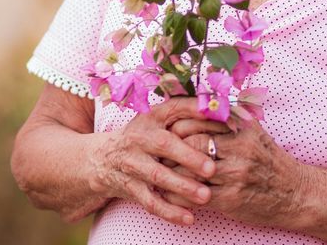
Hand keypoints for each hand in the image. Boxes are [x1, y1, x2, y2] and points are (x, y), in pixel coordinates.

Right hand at [89, 97, 217, 225]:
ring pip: (157, 176)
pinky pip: (150, 201)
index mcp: (151, 118)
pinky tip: (188, 218)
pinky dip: (169, 211)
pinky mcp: (131, 187)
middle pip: (164, 145)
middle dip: (188, 157)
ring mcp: (133, 164)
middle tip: (211, 169)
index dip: (196, 115)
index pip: (174, 110)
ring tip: (205, 196)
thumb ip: (188, 112)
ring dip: (181, 187)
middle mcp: (139, 138)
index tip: (222, 125)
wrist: (103, 159)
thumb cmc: (144, 135)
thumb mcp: (160, 118)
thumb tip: (221, 108)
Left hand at [163, 107, 309, 228]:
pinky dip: (179, 195)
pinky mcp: (231, 198)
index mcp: (241, 126)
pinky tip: (170, 193)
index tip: (164, 128)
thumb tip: (196, 102)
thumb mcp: (253, 132)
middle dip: (170, 148)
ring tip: (158, 171)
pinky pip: (196, 195)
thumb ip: (227, 117)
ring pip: (190, 170)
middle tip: (156, 151)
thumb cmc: (269, 160)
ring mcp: (236, 173)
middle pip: (191, 143)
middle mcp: (240, 147)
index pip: (198, 119)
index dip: (176, 123)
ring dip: (170, 172)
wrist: (296, 194)